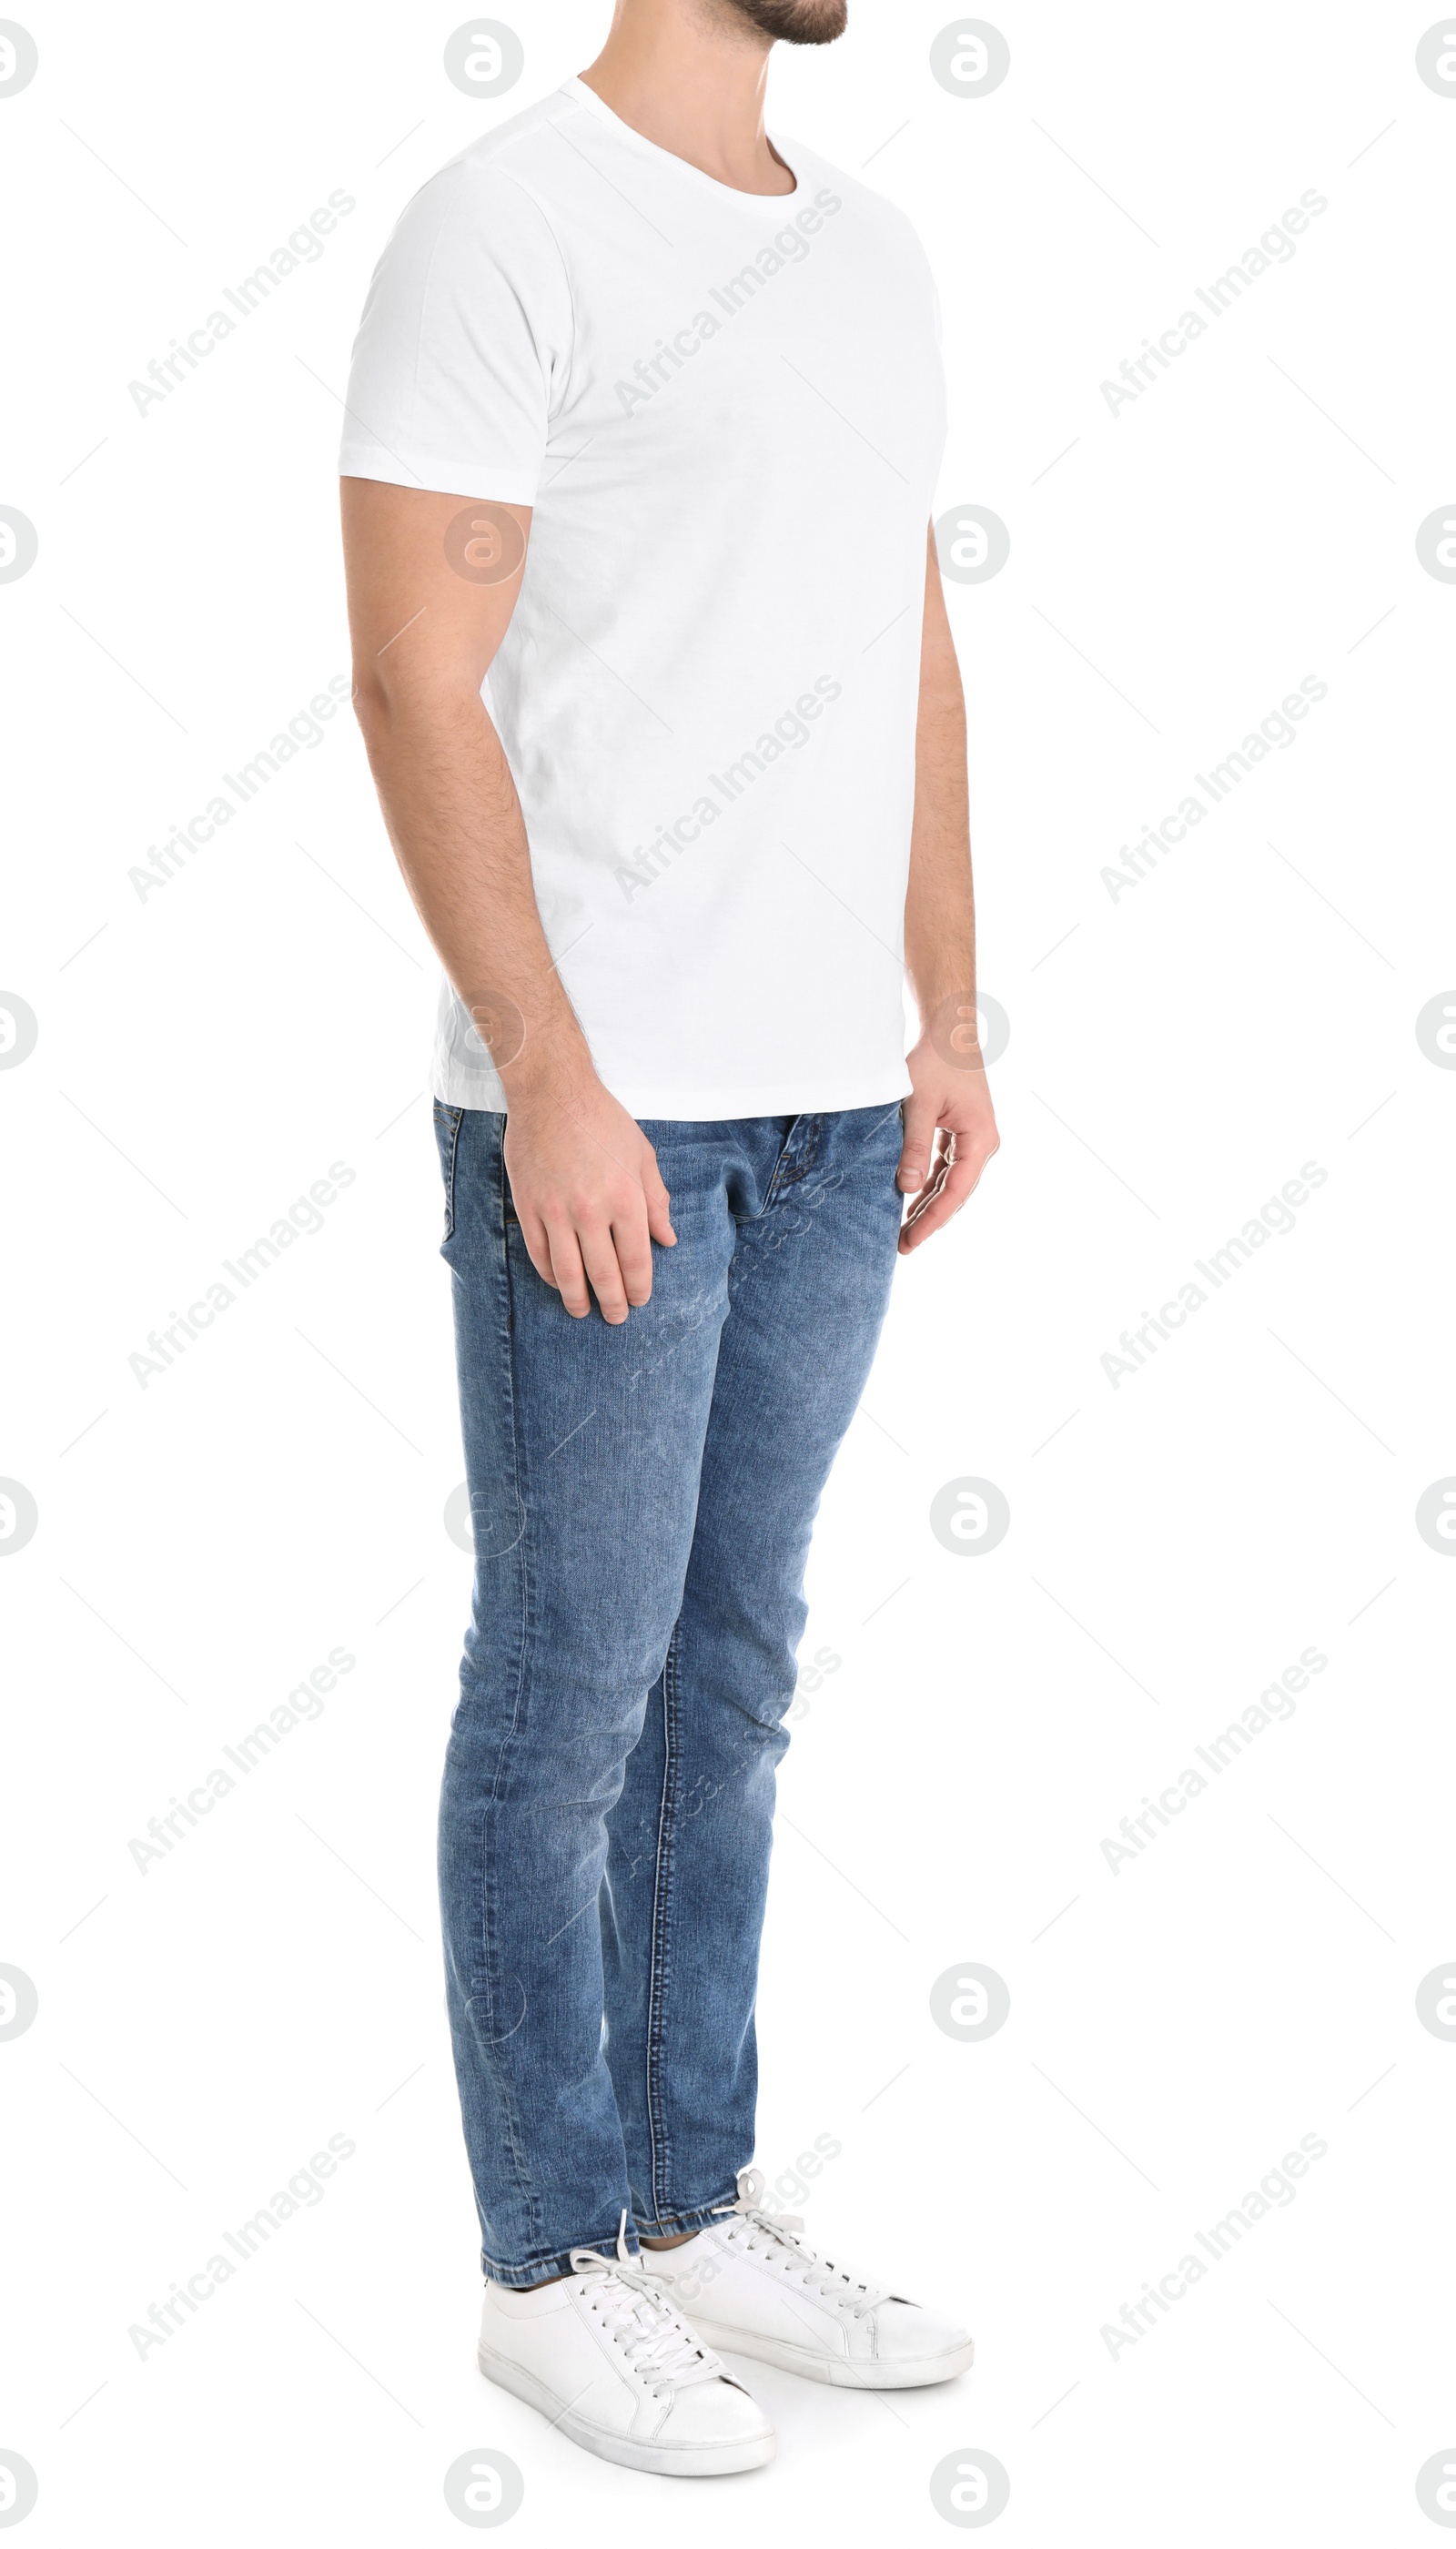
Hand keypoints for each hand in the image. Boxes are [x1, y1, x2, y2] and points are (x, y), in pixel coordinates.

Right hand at [502, 1066, 675, 1320]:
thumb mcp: (642, 1156)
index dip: (639, 1288)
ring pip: (567, 1273)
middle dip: (612, 1303)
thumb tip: (667, 1240)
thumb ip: (656, 1201)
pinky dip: (550, 1275)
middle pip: (603, 1274)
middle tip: (615, 1318)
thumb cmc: (602, 1120)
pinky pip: (540, 1254)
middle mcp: (592, 1211)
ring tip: (583, 1311)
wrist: (551, 1093)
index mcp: (626, 1199)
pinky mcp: (529, 1207)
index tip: (640, 1301)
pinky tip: (558, 1282)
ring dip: (577, 1299)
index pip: (636, 1261)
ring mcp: (556, 1212)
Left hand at [896, 1023, 999, 1253]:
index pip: (954, 1191)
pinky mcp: (962, 1132)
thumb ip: (914, 1146)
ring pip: (950, 1182)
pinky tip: (911, 1199)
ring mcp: (974, 1138)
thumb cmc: (936, 1061)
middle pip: (955, 1193)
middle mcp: (983, 1143)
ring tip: (905, 1230)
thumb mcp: (920, 1104)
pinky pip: (946, 1167)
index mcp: (980, 1138)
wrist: (949, 1030)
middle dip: (929, 1219)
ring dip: (929, 1204)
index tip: (911, 1241)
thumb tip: (908, 1189)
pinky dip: (929, 1184)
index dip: (932, 1220)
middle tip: (902, 1246)